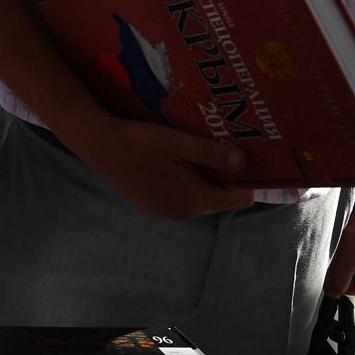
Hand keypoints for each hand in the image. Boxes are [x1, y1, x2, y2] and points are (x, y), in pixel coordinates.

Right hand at [64, 115, 256, 221]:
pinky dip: (187, 181)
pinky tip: (177, 160)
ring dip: (205, 178)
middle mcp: (180, 213)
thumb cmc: (140, 142)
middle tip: (227, 148)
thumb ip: (213, 154)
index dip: (250, 180)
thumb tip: (245, 163)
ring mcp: (164, 211)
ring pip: (200, 196)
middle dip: (225, 177)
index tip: (256, 160)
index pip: (238, 199)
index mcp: (191, 201)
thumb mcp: (179, 143)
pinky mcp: (151, 205)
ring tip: (201, 151)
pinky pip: (181, 196)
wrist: (98, 144)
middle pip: (219, 198)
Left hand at [324, 215, 354, 298]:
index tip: (333, 276)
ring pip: (348, 272)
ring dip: (340, 265)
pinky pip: (348, 263)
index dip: (342, 285)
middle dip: (341, 274)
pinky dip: (341, 258)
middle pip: (352, 282)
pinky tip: (342, 249)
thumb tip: (331, 296)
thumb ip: (338, 282)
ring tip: (341, 252)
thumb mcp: (346, 262)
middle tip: (338, 260)